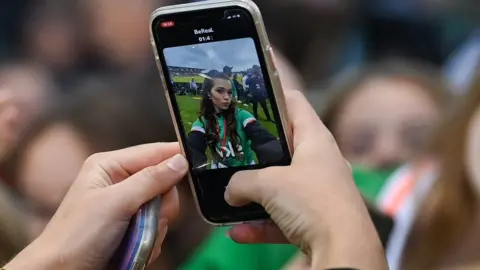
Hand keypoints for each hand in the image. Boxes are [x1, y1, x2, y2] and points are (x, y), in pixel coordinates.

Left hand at [5, 143, 188, 269]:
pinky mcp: (133, 226)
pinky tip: (135, 247)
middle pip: (164, 182)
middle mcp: (121, 182)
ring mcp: (128, 205)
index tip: (196, 165)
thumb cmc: (77, 235)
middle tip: (151, 218)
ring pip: (164, 208)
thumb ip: (150, 180)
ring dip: (156, 226)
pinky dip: (152, 238)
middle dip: (161, 205)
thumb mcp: (115, 203)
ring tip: (137, 237)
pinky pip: (159, 226)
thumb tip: (180, 161)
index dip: (175, 157)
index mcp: (111, 166)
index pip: (154, 152)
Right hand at [224, 90, 386, 269]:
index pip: (294, 102)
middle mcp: (320, 161)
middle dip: (258, 151)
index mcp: (315, 139)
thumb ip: (242, 182)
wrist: (344, 250)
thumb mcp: (268, 184)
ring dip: (256, 195)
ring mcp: (320, 191)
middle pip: (285, 146)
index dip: (272, 95)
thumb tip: (229, 190)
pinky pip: (284, 217)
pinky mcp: (317, 218)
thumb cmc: (312, 201)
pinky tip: (238, 233)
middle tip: (233, 150)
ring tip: (231, 197)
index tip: (248, 99)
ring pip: (282, 186)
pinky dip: (262, 224)